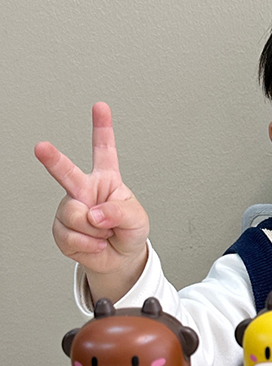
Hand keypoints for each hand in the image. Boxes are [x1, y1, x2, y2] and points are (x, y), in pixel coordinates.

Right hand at [35, 103, 148, 293]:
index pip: (104, 150)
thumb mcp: (137, 219)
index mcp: (107, 180)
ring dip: (94, 230)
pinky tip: (95, 244)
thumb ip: (119, 212)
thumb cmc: (130, 232)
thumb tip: (93, 214)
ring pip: (74, 214)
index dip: (102, 128)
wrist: (120, 259)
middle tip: (41, 147)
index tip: (100, 107)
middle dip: (53, 160)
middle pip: (67, 173)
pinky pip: (70, 236)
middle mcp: (85, 190)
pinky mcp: (61, 229)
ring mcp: (71, 209)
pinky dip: (87, 244)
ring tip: (104, 234)